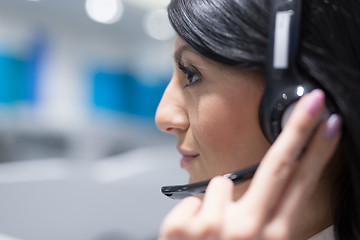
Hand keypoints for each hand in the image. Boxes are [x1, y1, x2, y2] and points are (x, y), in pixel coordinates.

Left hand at [158, 90, 341, 239]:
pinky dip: (191, 214)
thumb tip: (270, 190)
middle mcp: (247, 232)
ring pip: (220, 184)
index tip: (328, 124)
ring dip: (217, 203)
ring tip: (213, 231)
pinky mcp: (181, 227)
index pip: (300, 184)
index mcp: (272, 238)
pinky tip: (193, 236)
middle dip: (298, 131)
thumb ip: (268, 221)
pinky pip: (191, 200)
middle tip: (313, 102)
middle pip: (278, 167)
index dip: (317, 152)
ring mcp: (212, 228)